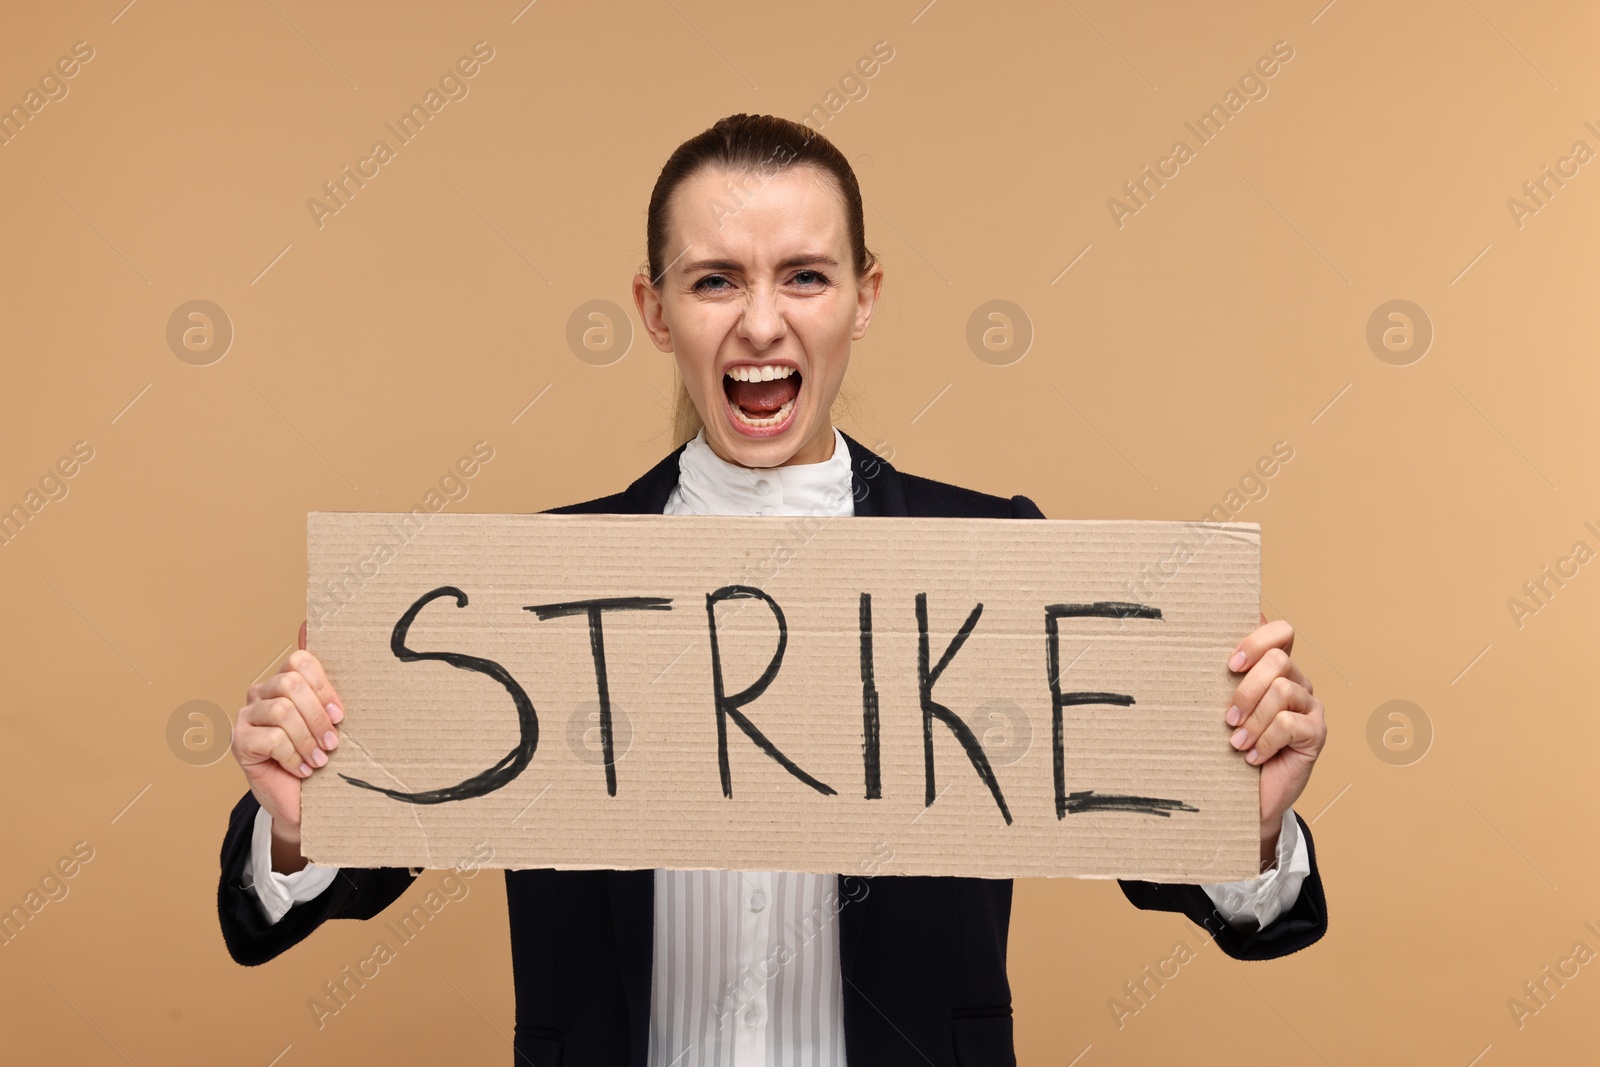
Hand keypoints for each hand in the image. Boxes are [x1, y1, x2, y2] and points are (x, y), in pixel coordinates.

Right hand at [231, 621, 344, 871]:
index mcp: (285, 681)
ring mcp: (246, 716)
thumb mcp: (333, 718)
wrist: (305, 802)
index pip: (300, 661)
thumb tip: (309, 622)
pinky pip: (270, 738)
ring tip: (319, 759)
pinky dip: (293, 756)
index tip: (341, 716)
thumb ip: (325, 679)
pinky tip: (301, 770)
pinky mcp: (239, 742)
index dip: (324, 687)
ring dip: (307, 739)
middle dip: (318, 716)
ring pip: (282, 711)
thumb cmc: (322, 756)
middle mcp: (261, 692)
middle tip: (333, 742)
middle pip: (290, 684)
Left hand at [1225, 611, 1325, 868]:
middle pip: (1278, 660)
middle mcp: (1297, 682)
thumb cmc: (1230, 748)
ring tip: (1237, 742)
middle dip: (1246, 689)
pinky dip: (1265, 741)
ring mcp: (1310, 707)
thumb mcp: (1222, 709)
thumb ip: (1219, 679)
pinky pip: (1289, 724)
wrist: (1246, 798)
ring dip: (1253, 720)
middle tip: (1227, 718)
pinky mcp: (1316, 733)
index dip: (1257, 639)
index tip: (1229, 664)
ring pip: (1282, 691)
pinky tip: (1253, 757)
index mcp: (1275, 670)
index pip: (1281, 632)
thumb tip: (1192, 645)